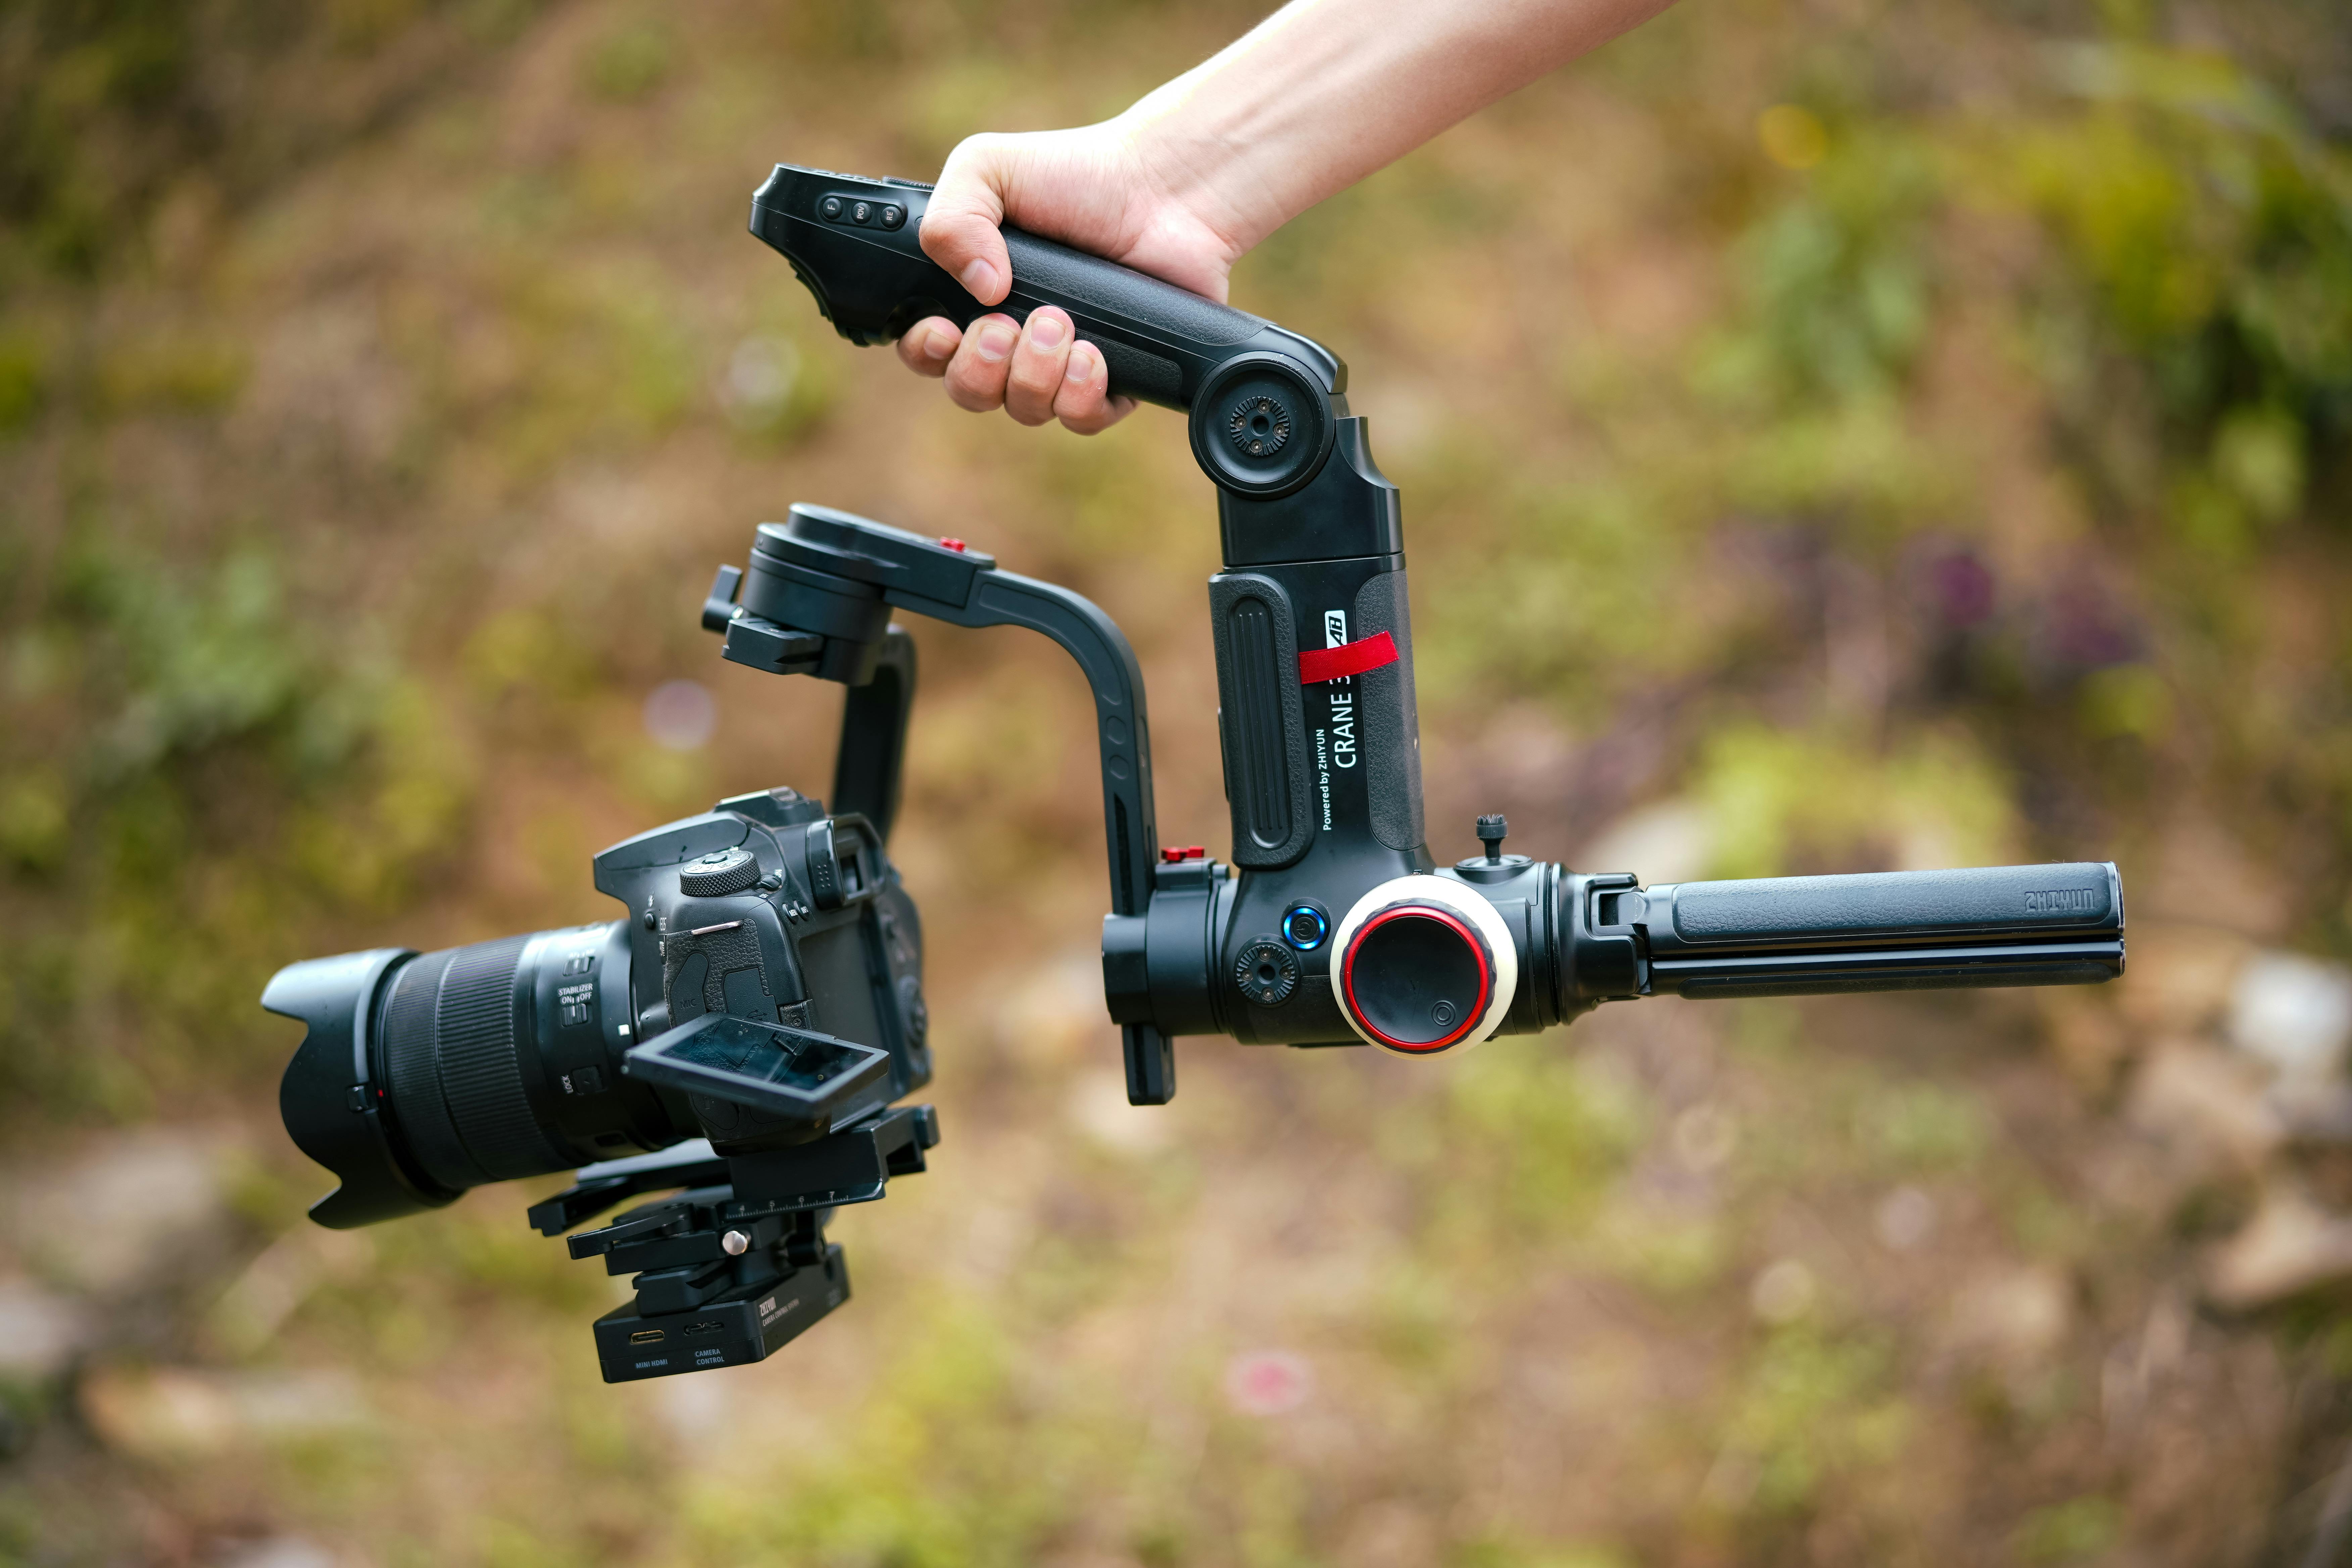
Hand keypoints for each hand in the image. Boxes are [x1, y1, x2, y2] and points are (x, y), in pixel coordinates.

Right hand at [894, 123, 1247, 434]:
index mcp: (973, 296)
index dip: (925, 352)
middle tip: (1005, 324)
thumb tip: (978, 289)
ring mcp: (1063, 364)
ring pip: (1025, 409)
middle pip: (971, 392)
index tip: (942, 329)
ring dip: (1033, 374)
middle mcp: (1014, 339)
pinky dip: (1079, 396)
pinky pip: (1082, 420)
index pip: (928, 351)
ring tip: (1059, 322)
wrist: (1165, 189)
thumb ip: (951, 217)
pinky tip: (1091, 355)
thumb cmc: (1077, 174)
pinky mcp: (1115, 381)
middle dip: (980, 367)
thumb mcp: (988, 167)